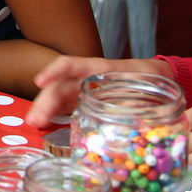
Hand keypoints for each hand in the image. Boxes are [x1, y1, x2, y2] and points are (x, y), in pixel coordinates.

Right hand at [24, 56, 171, 128]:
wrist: (157, 78)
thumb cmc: (150, 80)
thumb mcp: (145, 91)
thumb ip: (135, 107)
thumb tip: (130, 126)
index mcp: (99, 70)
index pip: (69, 65)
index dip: (53, 71)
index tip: (39, 82)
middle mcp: (86, 79)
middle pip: (58, 86)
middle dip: (44, 102)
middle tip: (34, 121)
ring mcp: (83, 90)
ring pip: (58, 97)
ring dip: (45, 110)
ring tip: (35, 125)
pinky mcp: (83, 102)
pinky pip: (65, 106)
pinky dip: (54, 115)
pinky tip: (47, 126)